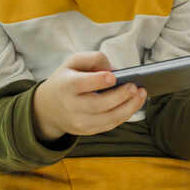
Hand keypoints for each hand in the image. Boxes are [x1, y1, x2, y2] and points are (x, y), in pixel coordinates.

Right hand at [31, 52, 145, 141]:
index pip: (81, 84)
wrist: (48, 108)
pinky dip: (125, 115)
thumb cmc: (65, 80)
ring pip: (108, 118)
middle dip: (120, 96)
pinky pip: (110, 125)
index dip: (98, 81)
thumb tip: (114, 70)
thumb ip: (93, 59)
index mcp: (66, 86)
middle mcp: (71, 106)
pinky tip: (134, 104)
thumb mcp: (72, 62)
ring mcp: (79, 122)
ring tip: (141, 94)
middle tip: (135, 87)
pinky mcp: (87, 131)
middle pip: (99, 104)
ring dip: (129, 107)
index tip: (113, 76)